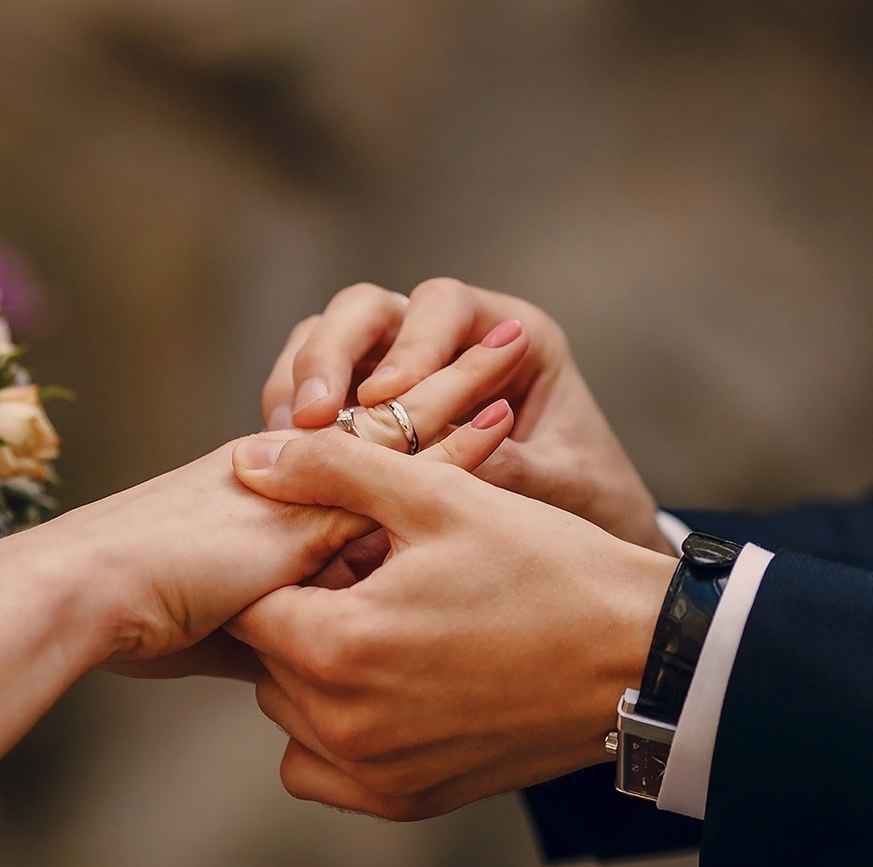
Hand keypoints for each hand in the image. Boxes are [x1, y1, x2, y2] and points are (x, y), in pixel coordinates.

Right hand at [80, 329, 530, 672]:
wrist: (87, 598)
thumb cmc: (134, 617)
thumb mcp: (225, 626)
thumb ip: (277, 627)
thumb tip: (305, 665)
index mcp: (266, 492)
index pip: (353, 449)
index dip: (407, 425)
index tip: (460, 400)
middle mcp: (288, 471)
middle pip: (382, 417)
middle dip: (442, 381)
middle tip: (504, 344)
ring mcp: (301, 479)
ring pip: (396, 422)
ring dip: (459, 387)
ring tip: (514, 348)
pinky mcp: (311, 498)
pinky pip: (396, 461)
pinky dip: (453, 443)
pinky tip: (502, 417)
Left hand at [226, 431, 676, 820]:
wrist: (642, 658)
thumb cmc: (548, 567)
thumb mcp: (439, 496)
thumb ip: (332, 471)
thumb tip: (250, 460)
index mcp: (338, 645)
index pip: (250, 602)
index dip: (289, 564)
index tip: (343, 546)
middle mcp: (344, 725)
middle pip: (267, 659)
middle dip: (303, 615)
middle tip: (375, 580)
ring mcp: (375, 773)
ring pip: (290, 714)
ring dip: (317, 672)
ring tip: (391, 627)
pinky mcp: (408, 801)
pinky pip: (324, 771)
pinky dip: (337, 732)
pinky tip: (394, 684)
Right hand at [260, 279, 669, 552]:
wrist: (580, 554)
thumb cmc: (587, 503)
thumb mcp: (563, 485)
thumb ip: (511, 466)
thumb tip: (439, 459)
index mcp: (511, 333)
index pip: (443, 306)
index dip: (410, 345)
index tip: (385, 398)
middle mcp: (447, 338)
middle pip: (368, 310)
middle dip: (331, 353)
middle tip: (311, 416)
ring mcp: (397, 367)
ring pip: (326, 339)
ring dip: (298, 382)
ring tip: (285, 438)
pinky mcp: (361, 408)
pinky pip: (311, 391)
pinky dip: (291, 418)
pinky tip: (285, 461)